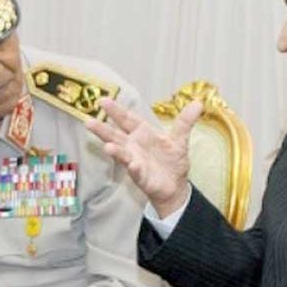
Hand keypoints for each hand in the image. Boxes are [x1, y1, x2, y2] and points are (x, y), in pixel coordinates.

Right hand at [86, 98, 202, 217]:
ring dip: (115, 150)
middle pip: (116, 135)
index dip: (116, 110)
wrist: (175, 186)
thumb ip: (185, 122)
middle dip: (103, 129)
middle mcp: (134, 146)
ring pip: (121, 153)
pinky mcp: (141, 176)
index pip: (127, 119)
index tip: (103, 100)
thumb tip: (198, 103)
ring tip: (107, 146)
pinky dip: (134, 167)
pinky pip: (136, 171)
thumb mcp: (180, 139)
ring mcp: (135, 161)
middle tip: (88, 121)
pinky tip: (132, 164)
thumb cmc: (172, 161)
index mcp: (143, 134)